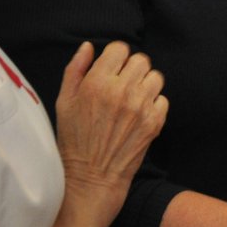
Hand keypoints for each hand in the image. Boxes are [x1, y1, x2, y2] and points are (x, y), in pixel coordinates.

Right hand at [54, 41, 167, 226]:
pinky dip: (154, 105)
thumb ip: (76, 69)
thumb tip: (88, 46)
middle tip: (122, 87)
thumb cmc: (74, 141)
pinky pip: (163, 99)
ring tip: (132, 100)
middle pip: (141, 60)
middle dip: (131, 70)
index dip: (115, 58)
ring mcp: (140, 106)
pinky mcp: (154, 122)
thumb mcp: (64, 102)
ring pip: (155, 77)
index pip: (120, 48)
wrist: (91, 180)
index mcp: (97, 82)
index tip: (111, 71)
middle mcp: (121, 91)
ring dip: (145, 85)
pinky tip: (139, 116)